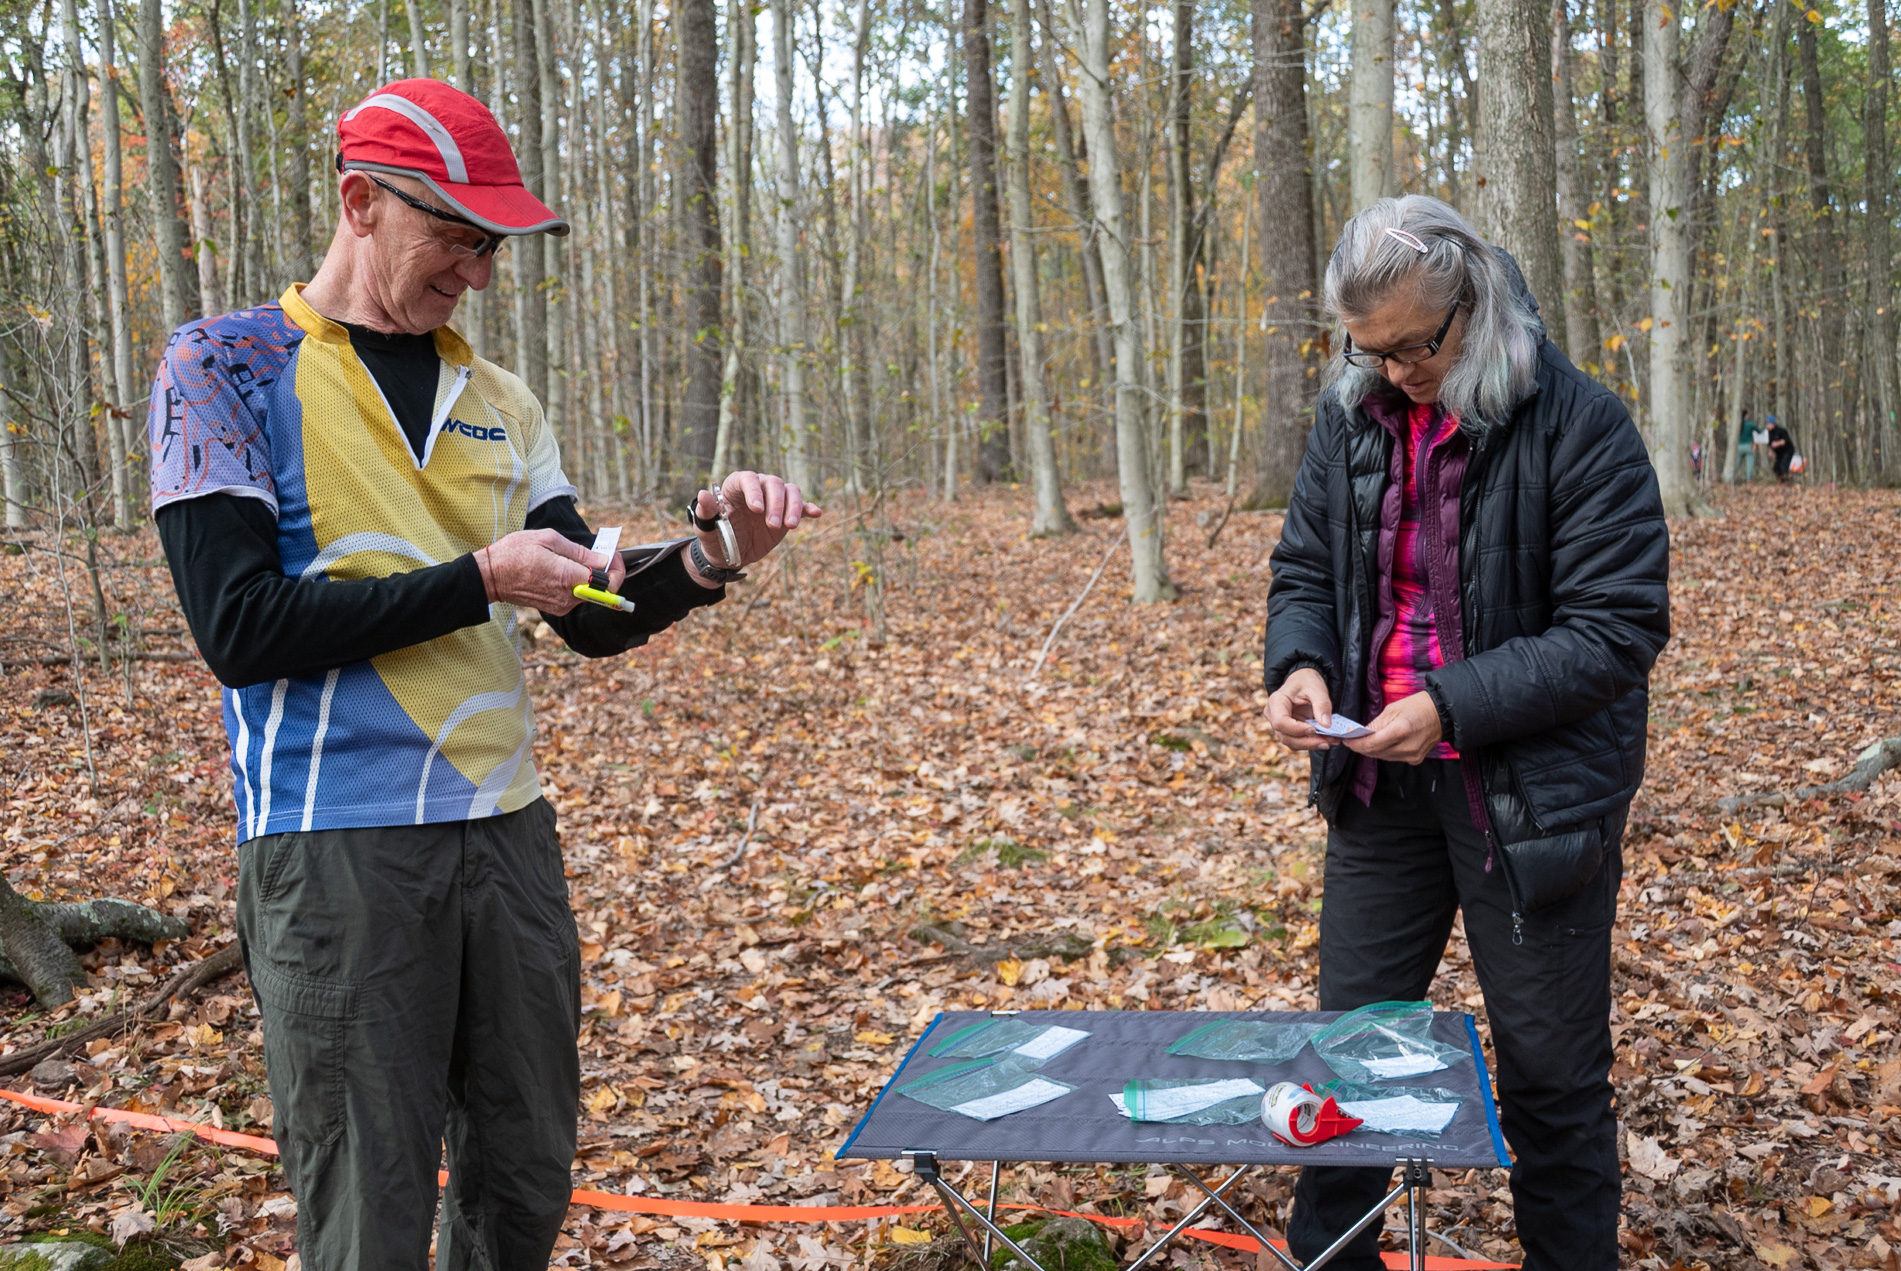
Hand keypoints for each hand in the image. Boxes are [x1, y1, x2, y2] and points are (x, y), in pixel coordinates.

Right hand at [475, 528, 621, 615]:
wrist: (490, 576)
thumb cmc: (515, 553)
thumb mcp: (548, 540)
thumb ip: (580, 552)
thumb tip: (603, 560)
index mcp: (567, 577)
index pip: (607, 582)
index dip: (616, 569)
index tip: (614, 556)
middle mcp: (567, 596)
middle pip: (601, 588)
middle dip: (605, 571)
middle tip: (598, 553)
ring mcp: (562, 605)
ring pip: (589, 592)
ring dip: (590, 577)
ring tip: (577, 558)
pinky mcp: (556, 608)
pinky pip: (576, 596)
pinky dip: (578, 583)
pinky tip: (566, 569)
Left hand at [684, 471, 822, 586]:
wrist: (731, 553)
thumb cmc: (715, 538)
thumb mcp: (706, 530)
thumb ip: (705, 513)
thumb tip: (703, 494)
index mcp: (736, 486)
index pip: (748, 479)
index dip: (754, 491)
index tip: (757, 510)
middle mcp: (758, 488)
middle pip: (773, 484)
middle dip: (776, 504)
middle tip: (772, 526)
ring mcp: (774, 499)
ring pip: (790, 492)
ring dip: (793, 507)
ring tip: (791, 526)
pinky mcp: (787, 513)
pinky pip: (801, 506)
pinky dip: (808, 508)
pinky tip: (816, 513)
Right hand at [1266, 667, 1336, 751]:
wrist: (1304, 681)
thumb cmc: (1307, 682)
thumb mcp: (1317, 689)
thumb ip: (1322, 705)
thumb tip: (1326, 725)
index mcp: (1276, 701)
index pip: (1280, 722)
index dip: (1296, 729)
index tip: (1314, 729)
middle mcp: (1273, 715)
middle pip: (1285, 736)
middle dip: (1307, 742)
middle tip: (1328, 742)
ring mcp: (1280, 725)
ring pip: (1291, 742)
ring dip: (1311, 744)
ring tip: (1330, 741)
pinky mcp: (1288, 731)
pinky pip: (1297, 742)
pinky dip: (1311, 743)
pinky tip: (1326, 740)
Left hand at [1345, 691, 1442, 763]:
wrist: (1442, 713)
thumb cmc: (1417, 706)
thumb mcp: (1392, 709)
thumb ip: (1375, 724)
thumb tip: (1359, 734)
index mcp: (1400, 730)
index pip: (1370, 744)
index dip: (1355, 744)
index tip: (1346, 740)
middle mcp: (1406, 746)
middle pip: (1375, 753)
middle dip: (1361, 747)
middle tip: (1352, 740)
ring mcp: (1412, 755)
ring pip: (1383, 757)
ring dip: (1372, 750)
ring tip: (1365, 741)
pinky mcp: (1415, 759)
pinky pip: (1393, 758)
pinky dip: (1385, 752)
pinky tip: (1383, 743)